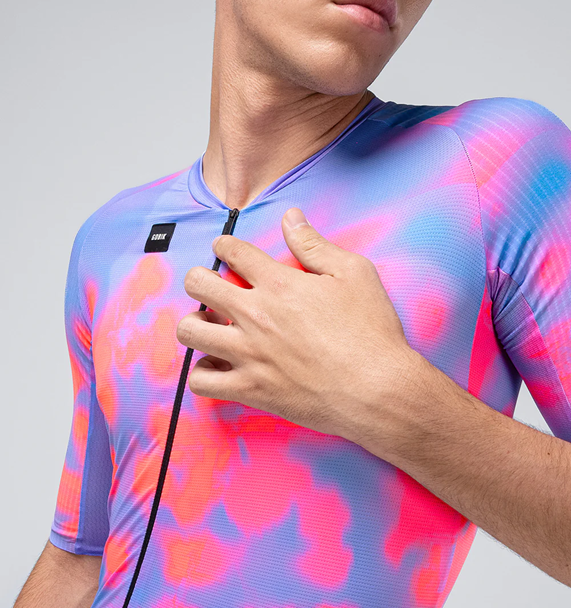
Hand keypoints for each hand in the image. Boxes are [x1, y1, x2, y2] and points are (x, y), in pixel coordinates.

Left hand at [176, 207, 416, 442]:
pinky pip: (201, 381)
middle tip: (211, 288)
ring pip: (189, 331)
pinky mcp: (249, 390)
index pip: (232, 251)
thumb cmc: (371, 332)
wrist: (377, 390)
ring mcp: (248, 354)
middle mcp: (255, 316)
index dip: (224, 245)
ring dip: (194, 323)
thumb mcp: (354, 274)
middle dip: (199, 280)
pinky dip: (202, 373)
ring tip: (210, 326)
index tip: (225, 250)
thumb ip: (315, 245)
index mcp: (279, 284)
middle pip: (197, 284)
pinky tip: (218, 365)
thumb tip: (291, 217)